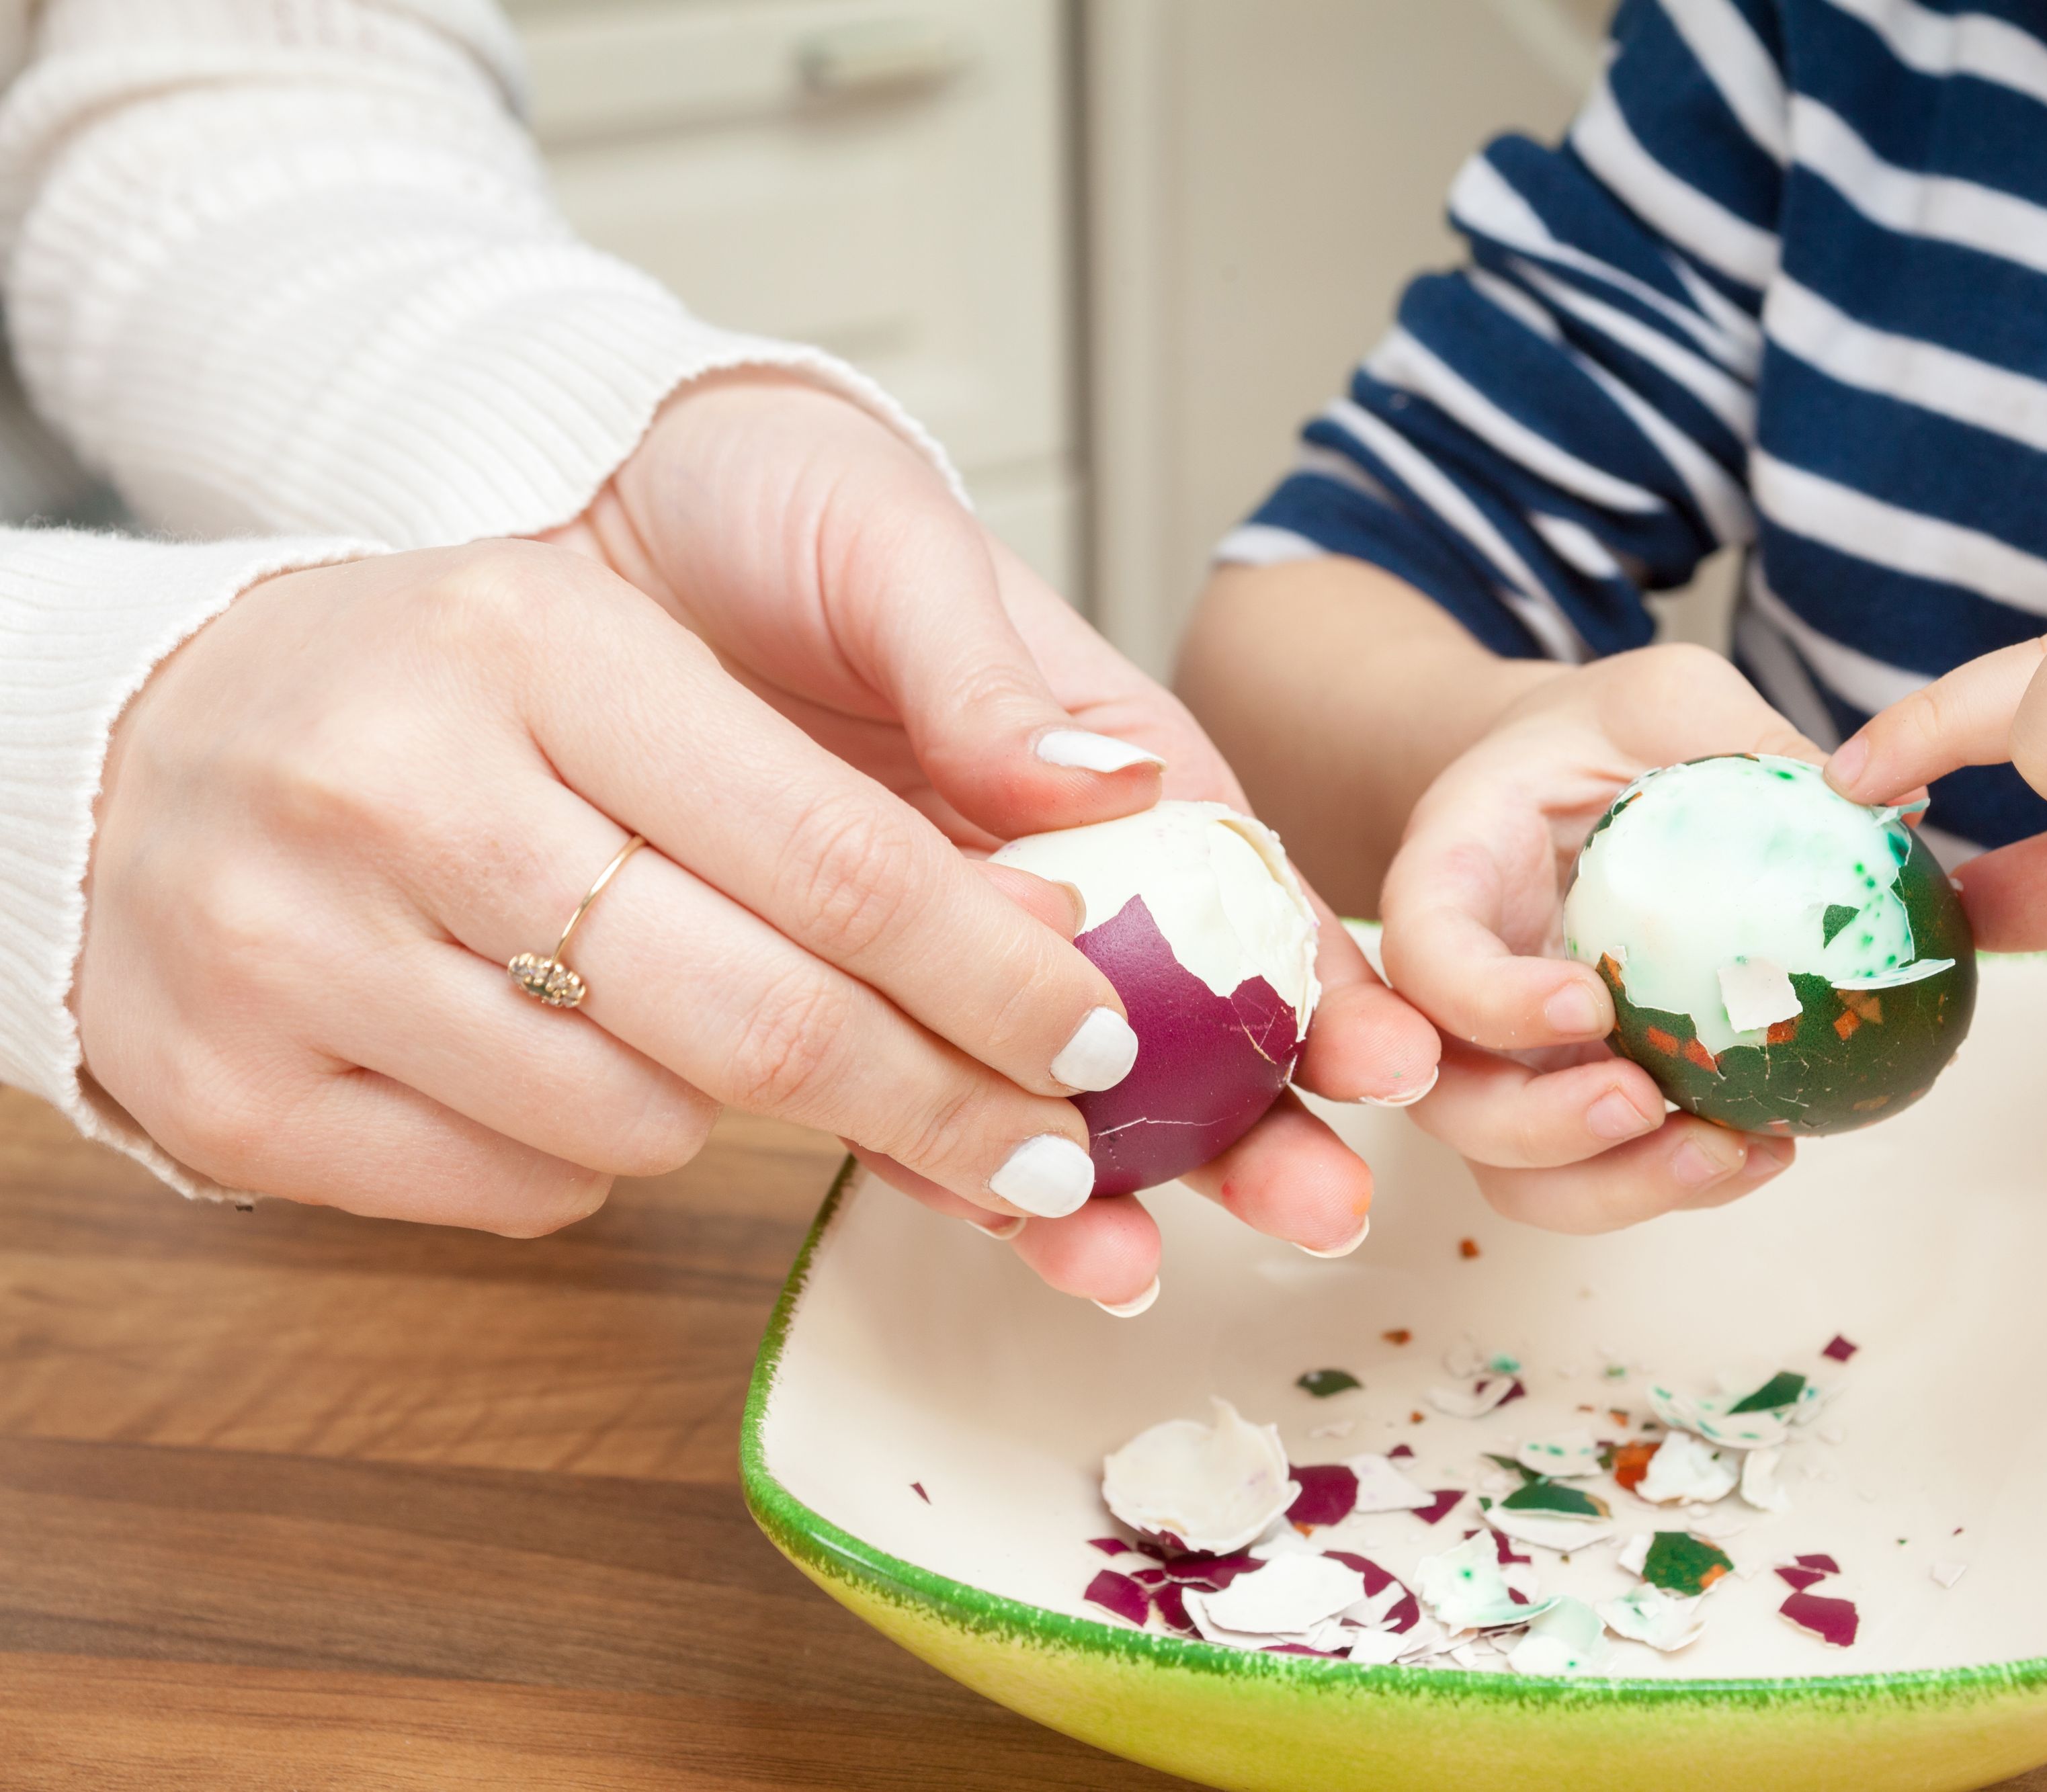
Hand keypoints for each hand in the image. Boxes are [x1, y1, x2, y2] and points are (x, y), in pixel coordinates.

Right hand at [80, 542, 1140, 1239]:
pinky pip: (516, 1194)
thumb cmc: (455, 683)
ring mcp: (290, 949)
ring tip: (738, 1035)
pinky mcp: (232, 1089)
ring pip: (642, 1125)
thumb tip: (1097, 837)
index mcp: (533, 643)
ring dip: (745, 1116)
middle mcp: (396, 789)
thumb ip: (887, 732)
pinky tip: (577, 1064)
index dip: (998, 975)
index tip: (1102, 1040)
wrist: (152, 735)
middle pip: (759, 1020)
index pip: (839, 857)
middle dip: (942, 1106)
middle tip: (1047, 1156)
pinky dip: (594, 1159)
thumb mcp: (635, 644)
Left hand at [550, 374, 1438, 1299]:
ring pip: (1052, 1082)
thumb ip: (991, 676)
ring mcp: (944, 942)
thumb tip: (1105, 775)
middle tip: (1319, 1209)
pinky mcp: (835, 988)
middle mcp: (1045, 864)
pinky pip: (906, 1091)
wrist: (599, 510)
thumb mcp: (895, 549)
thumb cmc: (779, 501)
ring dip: (1110, 1181)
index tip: (1382, 1060)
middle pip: (1177, 1014)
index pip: (1235, 882)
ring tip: (1137, 1272)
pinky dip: (954, 1166)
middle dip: (1250, 1121)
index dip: (1314, 976)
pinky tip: (1004, 1231)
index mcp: (1102, 756)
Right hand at [1380, 644, 1815, 1230]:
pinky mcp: (1572, 1097)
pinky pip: (1595, 1176)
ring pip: (1512, 1170)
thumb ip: (1738, 739)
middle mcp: (1454, 988)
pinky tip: (1768, 1151)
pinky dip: (1670, 1187)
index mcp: (1449, 873)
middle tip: (1643, 1099)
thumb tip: (1880, 804)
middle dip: (1538, 1126)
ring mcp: (1507, 1059)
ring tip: (1729, 1152)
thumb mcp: (1667, 698)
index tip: (1590, 1000)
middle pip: (1446, 1098)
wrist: (1576, 780)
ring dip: (1613, 1186)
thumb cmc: (1608, 734)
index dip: (1487, 1000)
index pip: (1425, 956)